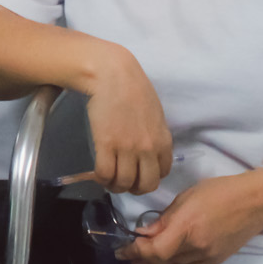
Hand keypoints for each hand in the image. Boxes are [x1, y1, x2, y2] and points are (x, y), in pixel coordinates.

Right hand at [80, 43, 173, 195]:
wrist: (112, 74)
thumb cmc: (133, 88)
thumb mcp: (155, 114)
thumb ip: (155, 135)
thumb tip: (149, 151)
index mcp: (163, 141)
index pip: (162, 174)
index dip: (149, 178)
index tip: (139, 174)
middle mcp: (148, 149)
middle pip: (145, 185)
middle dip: (134, 189)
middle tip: (124, 182)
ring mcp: (127, 148)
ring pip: (123, 183)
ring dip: (115, 186)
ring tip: (108, 179)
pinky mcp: (106, 144)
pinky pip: (105, 173)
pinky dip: (101, 178)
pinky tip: (99, 173)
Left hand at [117, 174, 262, 263]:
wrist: (255, 203)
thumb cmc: (219, 192)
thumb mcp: (186, 197)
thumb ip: (164, 219)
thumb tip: (144, 233)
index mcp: (187, 227)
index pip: (155, 250)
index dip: (136, 251)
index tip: (123, 248)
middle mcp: (196, 247)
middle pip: (162, 262)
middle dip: (140, 260)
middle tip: (126, 255)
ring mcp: (207, 257)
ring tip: (140, 261)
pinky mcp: (215, 262)